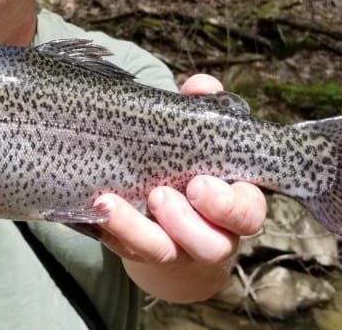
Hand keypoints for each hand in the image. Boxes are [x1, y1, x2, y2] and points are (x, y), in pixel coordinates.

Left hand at [95, 74, 266, 301]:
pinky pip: (125, 251)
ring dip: (135, 230)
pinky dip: (108, 231)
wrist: (170, 213)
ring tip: (109, 203)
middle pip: (212, 246)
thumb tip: (200, 86)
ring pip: (164, 253)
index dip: (229, 205)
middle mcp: (211, 235)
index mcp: (235, 206)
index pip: (248, 213)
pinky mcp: (140, 254)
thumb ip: (204, 109)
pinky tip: (92, 208)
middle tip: (159, 195)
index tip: (200, 182)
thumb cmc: (192, 166)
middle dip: (185, 223)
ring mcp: (176, 250)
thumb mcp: (201, 137)